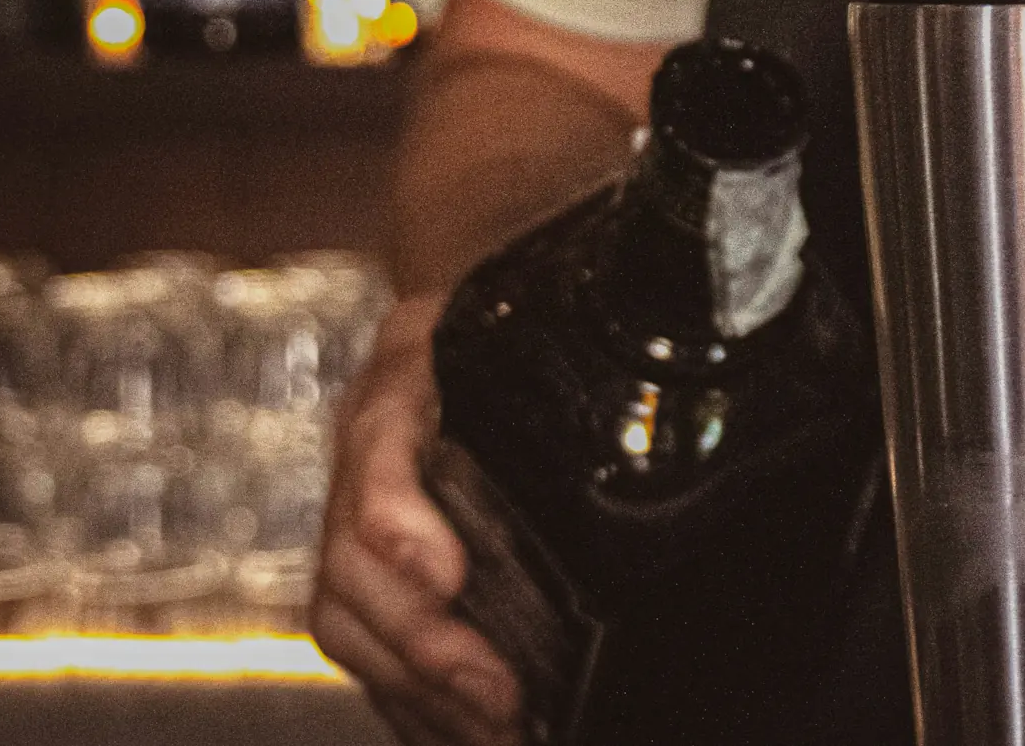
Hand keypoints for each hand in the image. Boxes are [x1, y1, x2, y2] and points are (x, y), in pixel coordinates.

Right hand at [311, 295, 525, 745]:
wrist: (457, 324)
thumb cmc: (505, 324)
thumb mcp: (524, 319)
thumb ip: (565, 360)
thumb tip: (675, 406)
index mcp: (403, 380)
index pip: (378, 448)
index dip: (397, 521)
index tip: (445, 575)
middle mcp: (365, 455)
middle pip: (352, 565)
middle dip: (422, 641)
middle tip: (496, 693)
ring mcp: (352, 514)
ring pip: (349, 619)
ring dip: (417, 686)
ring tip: (493, 727)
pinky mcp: (365, 568)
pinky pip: (365, 645)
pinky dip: (410, 698)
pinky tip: (465, 729)